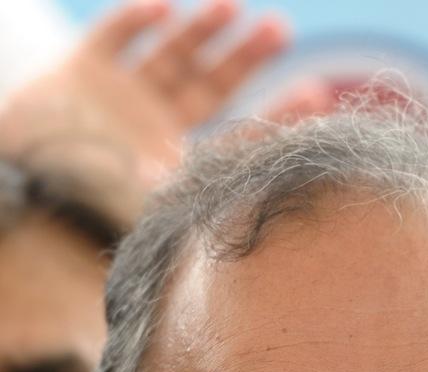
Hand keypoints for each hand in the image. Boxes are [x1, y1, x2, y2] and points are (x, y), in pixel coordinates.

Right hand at [0, 0, 290, 221]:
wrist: (22, 202)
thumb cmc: (91, 214)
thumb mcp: (158, 209)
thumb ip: (201, 192)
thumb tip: (261, 181)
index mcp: (181, 167)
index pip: (239, 134)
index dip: (277, 113)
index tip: (319, 93)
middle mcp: (156, 129)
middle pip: (211, 87)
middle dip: (246, 58)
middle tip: (281, 32)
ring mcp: (121, 99)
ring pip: (171, 55)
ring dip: (202, 29)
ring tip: (233, 6)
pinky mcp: (81, 74)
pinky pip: (116, 39)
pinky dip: (139, 21)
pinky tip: (166, 7)